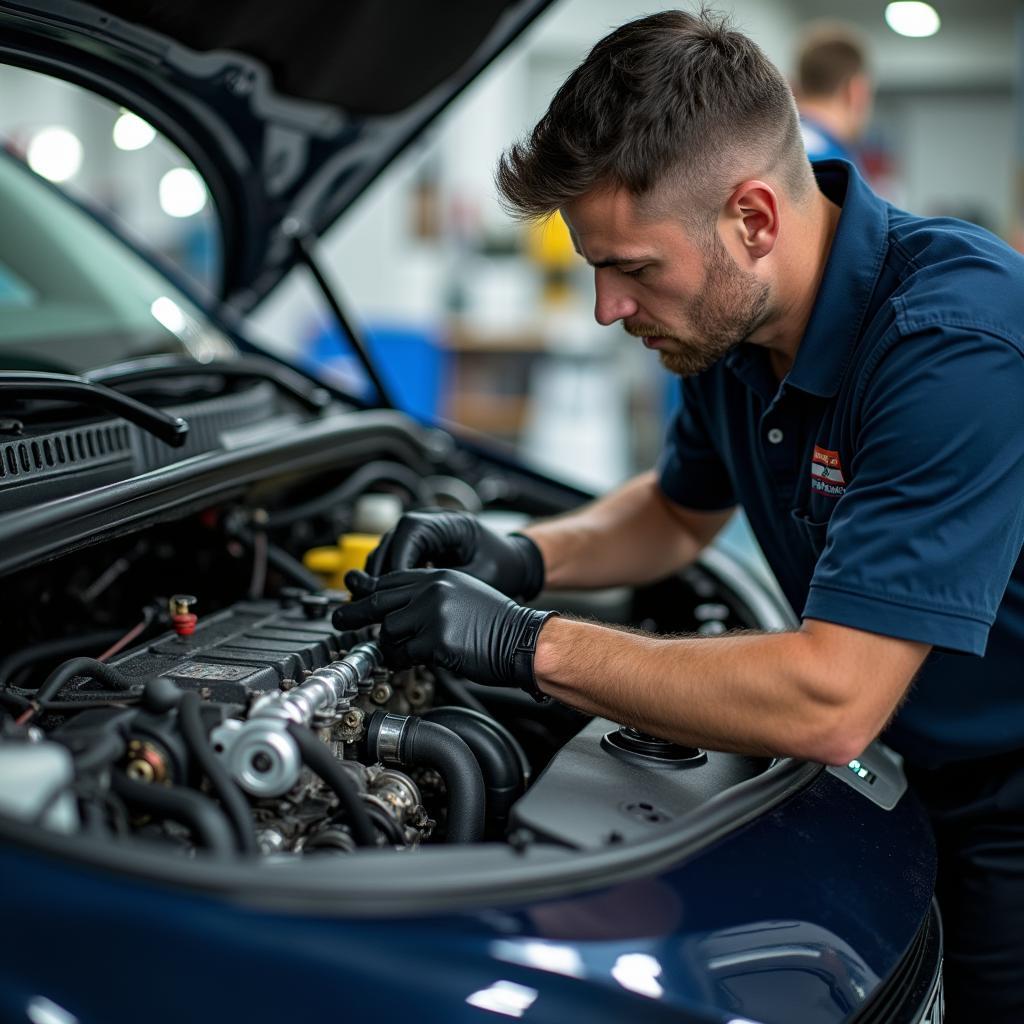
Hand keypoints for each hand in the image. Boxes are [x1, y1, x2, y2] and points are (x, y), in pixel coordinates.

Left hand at [333, 569, 554, 698]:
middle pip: (380, 600)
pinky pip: (403, 653)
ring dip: (389, 646)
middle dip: (355, 613)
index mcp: (440, 576)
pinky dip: (401, 661)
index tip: (355, 598)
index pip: (393, 579)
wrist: (525, 640)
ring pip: (388, 630)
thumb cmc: (499, 624)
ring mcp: (433, 613)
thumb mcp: (463, 596)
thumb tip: (398, 611)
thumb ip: (431, 597)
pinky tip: (409, 663)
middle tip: (340, 620)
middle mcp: (433, 589)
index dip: (370, 591)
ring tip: (397, 654)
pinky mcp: (436, 640)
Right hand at [366, 511, 544, 599]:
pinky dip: (391, 578)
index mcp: (450, 521)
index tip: (395, 587)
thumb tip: (417, 602)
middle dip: (384, 570)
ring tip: (383, 603)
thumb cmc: (505, 566)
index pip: (410, 530)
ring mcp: (425, 534)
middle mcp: (433, 522)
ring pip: (389, 549)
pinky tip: (393, 600)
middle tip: (381, 600)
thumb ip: (449, 585)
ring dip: (383, 575)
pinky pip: (396, 559)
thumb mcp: (481, 576)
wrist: (517, 563)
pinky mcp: (422, 548)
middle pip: (393, 539)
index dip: (398, 559)